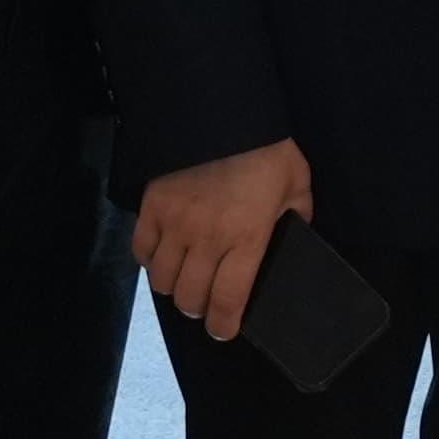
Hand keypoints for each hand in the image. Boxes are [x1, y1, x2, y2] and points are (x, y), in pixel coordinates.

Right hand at [138, 140, 315, 337]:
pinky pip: (140, 249)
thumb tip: (294, 237)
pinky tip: (163, 254)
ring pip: (162, 279)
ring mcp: (175, 223)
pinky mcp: (151, 206)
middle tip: (206, 302)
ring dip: (173, 286)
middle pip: (189, 297)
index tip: (225, 330)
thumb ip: (297, 217)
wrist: (223, 109)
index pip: (228, 300)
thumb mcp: (296, 184)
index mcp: (246, 238)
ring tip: (185, 278)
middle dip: (198, 308)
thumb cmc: (266, 149)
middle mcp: (207, 239)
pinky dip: (150, 259)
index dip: (224, 325)